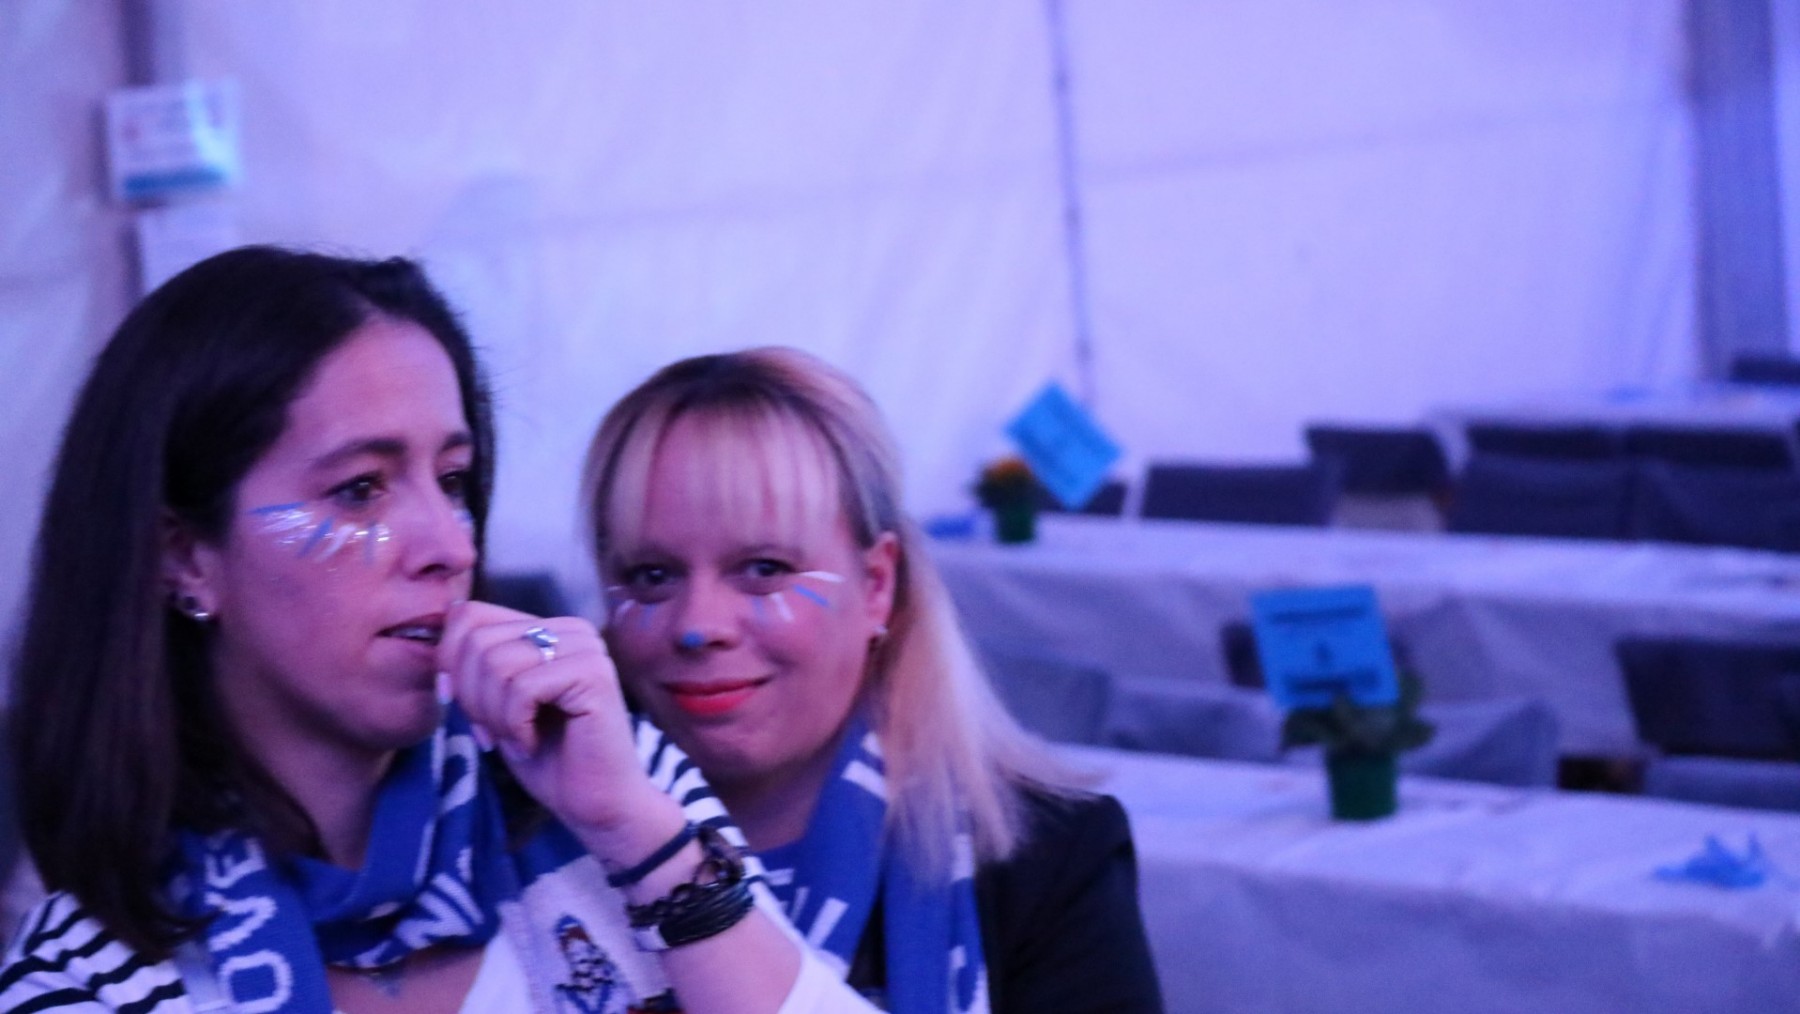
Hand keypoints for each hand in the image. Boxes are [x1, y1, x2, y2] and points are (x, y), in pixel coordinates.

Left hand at [437, 600, 675, 851]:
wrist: (596, 805)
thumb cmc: (547, 759)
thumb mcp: (496, 705)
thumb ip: (475, 667)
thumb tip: (443, 639)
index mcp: (548, 627)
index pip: (470, 615)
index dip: (451, 665)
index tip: (467, 710)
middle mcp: (571, 629)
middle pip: (477, 640)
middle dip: (471, 697)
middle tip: (495, 733)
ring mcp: (586, 648)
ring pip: (496, 664)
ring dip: (494, 715)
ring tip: (518, 739)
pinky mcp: (593, 674)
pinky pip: (522, 688)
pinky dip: (515, 726)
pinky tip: (533, 744)